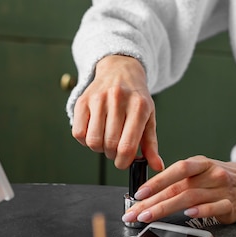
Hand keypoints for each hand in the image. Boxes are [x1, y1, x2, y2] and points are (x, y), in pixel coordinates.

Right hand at [71, 55, 163, 170]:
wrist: (120, 70)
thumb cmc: (136, 97)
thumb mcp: (149, 117)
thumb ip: (151, 144)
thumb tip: (157, 166)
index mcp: (139, 106)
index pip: (127, 146)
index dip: (124, 161)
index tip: (123, 162)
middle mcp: (118, 100)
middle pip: (110, 145)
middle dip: (112, 155)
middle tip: (116, 149)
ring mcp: (98, 99)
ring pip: (93, 141)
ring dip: (99, 148)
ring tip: (105, 141)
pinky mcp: (82, 101)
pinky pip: (78, 132)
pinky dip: (85, 140)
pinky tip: (94, 133)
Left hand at [121, 156, 235, 223]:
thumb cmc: (224, 177)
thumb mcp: (203, 170)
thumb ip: (181, 180)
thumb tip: (151, 194)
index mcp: (201, 164)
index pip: (175, 170)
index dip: (155, 181)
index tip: (138, 194)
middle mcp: (210, 174)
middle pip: (177, 188)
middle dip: (152, 202)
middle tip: (134, 213)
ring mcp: (221, 189)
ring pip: (190, 198)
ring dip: (166, 208)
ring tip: (148, 217)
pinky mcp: (231, 205)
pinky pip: (215, 207)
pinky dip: (201, 211)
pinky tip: (188, 214)